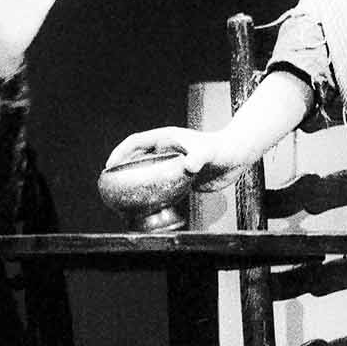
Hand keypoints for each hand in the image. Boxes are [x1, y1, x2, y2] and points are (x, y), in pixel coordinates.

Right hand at [106, 127, 242, 189]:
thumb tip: (189, 167)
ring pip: (148, 173)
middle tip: (112, 185)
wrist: (236, 157)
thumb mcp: (207, 151)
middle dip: (123, 169)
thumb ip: (198, 157)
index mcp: (166, 139)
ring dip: (136, 183)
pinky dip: (152, 194)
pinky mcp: (181, 178)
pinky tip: (149, 207)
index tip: (110, 166)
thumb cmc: (222, 148)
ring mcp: (173, 164)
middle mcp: (166, 150)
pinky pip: (161, 186)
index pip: (136, 142)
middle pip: (137, 158)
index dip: (120, 152)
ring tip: (125, 199)